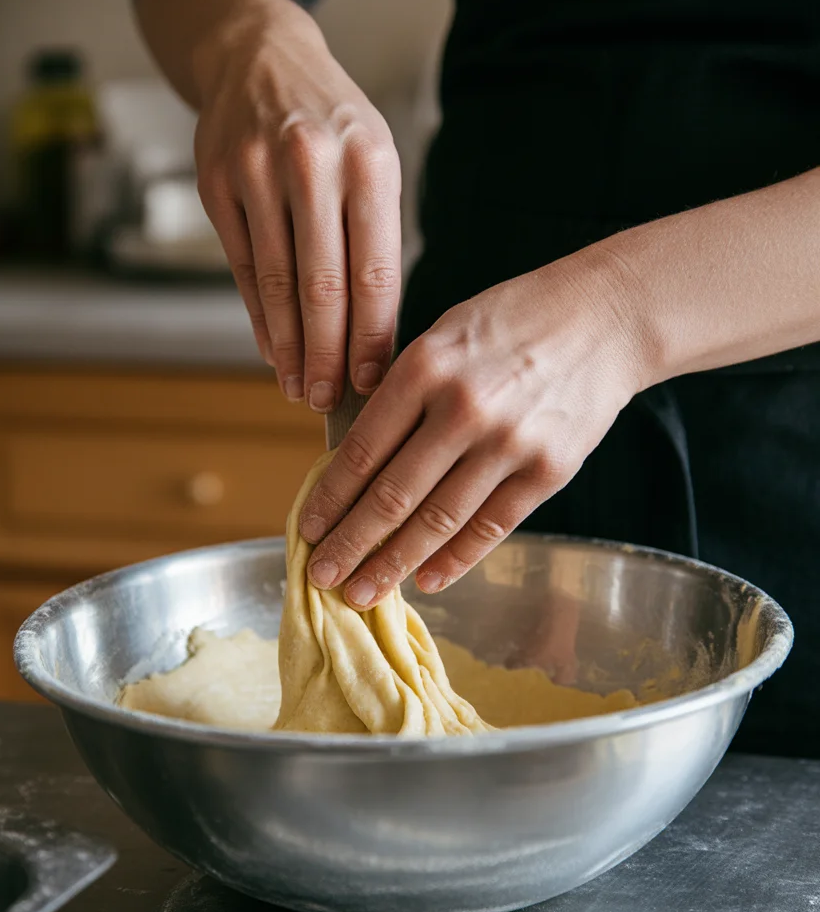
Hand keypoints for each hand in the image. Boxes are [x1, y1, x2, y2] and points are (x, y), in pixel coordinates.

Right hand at [194, 5, 401, 409]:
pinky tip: (272, 349)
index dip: (370, 337)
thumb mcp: (373, 164)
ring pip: (276, 284)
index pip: (373, 273)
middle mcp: (312, 164)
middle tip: (327, 400)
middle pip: (322, 287)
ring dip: (288, 346)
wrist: (260, 58)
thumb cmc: (333, 126)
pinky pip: (243, 268)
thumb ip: (373, 241)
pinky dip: (259, 317)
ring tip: (298, 387)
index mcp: (368, 163)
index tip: (370, 383)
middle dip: (326, 356)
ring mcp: (256, 172)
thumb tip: (371, 339)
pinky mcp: (216, 183)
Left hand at [298, 249, 651, 606]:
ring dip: (393, 564)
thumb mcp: (442, 335)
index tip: (308, 529)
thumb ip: (402, 393)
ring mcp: (509, 444)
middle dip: (350, 544)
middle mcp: (464, 408)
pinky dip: (454, 560)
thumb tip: (355, 463)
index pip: (361, 451)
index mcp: (425, 366)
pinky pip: (490, 527)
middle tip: (322, 577)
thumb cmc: (513, 322)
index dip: (329, 499)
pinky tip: (425, 580)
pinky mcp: (548, 471)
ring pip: (437, 521)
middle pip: (392, 496)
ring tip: (362, 592)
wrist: (604, 318)